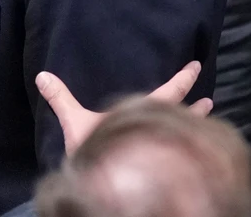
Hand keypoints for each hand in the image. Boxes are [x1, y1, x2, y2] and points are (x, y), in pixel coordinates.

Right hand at [37, 61, 214, 154]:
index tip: (196, 65)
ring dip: (196, 123)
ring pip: (186, 132)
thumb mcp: (76, 123)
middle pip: (184, 113)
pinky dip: (188, 144)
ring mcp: (166, 148)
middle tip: (209, 100)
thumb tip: (42, 75)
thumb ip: (61, 100)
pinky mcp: (165, 165)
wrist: (107, 185)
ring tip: (207, 115)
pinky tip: (189, 150)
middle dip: (196, 107)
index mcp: (145, 111)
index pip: (171, 90)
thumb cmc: (97, 148)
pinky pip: (183, 152)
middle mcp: (161, 127)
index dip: (185, 77)